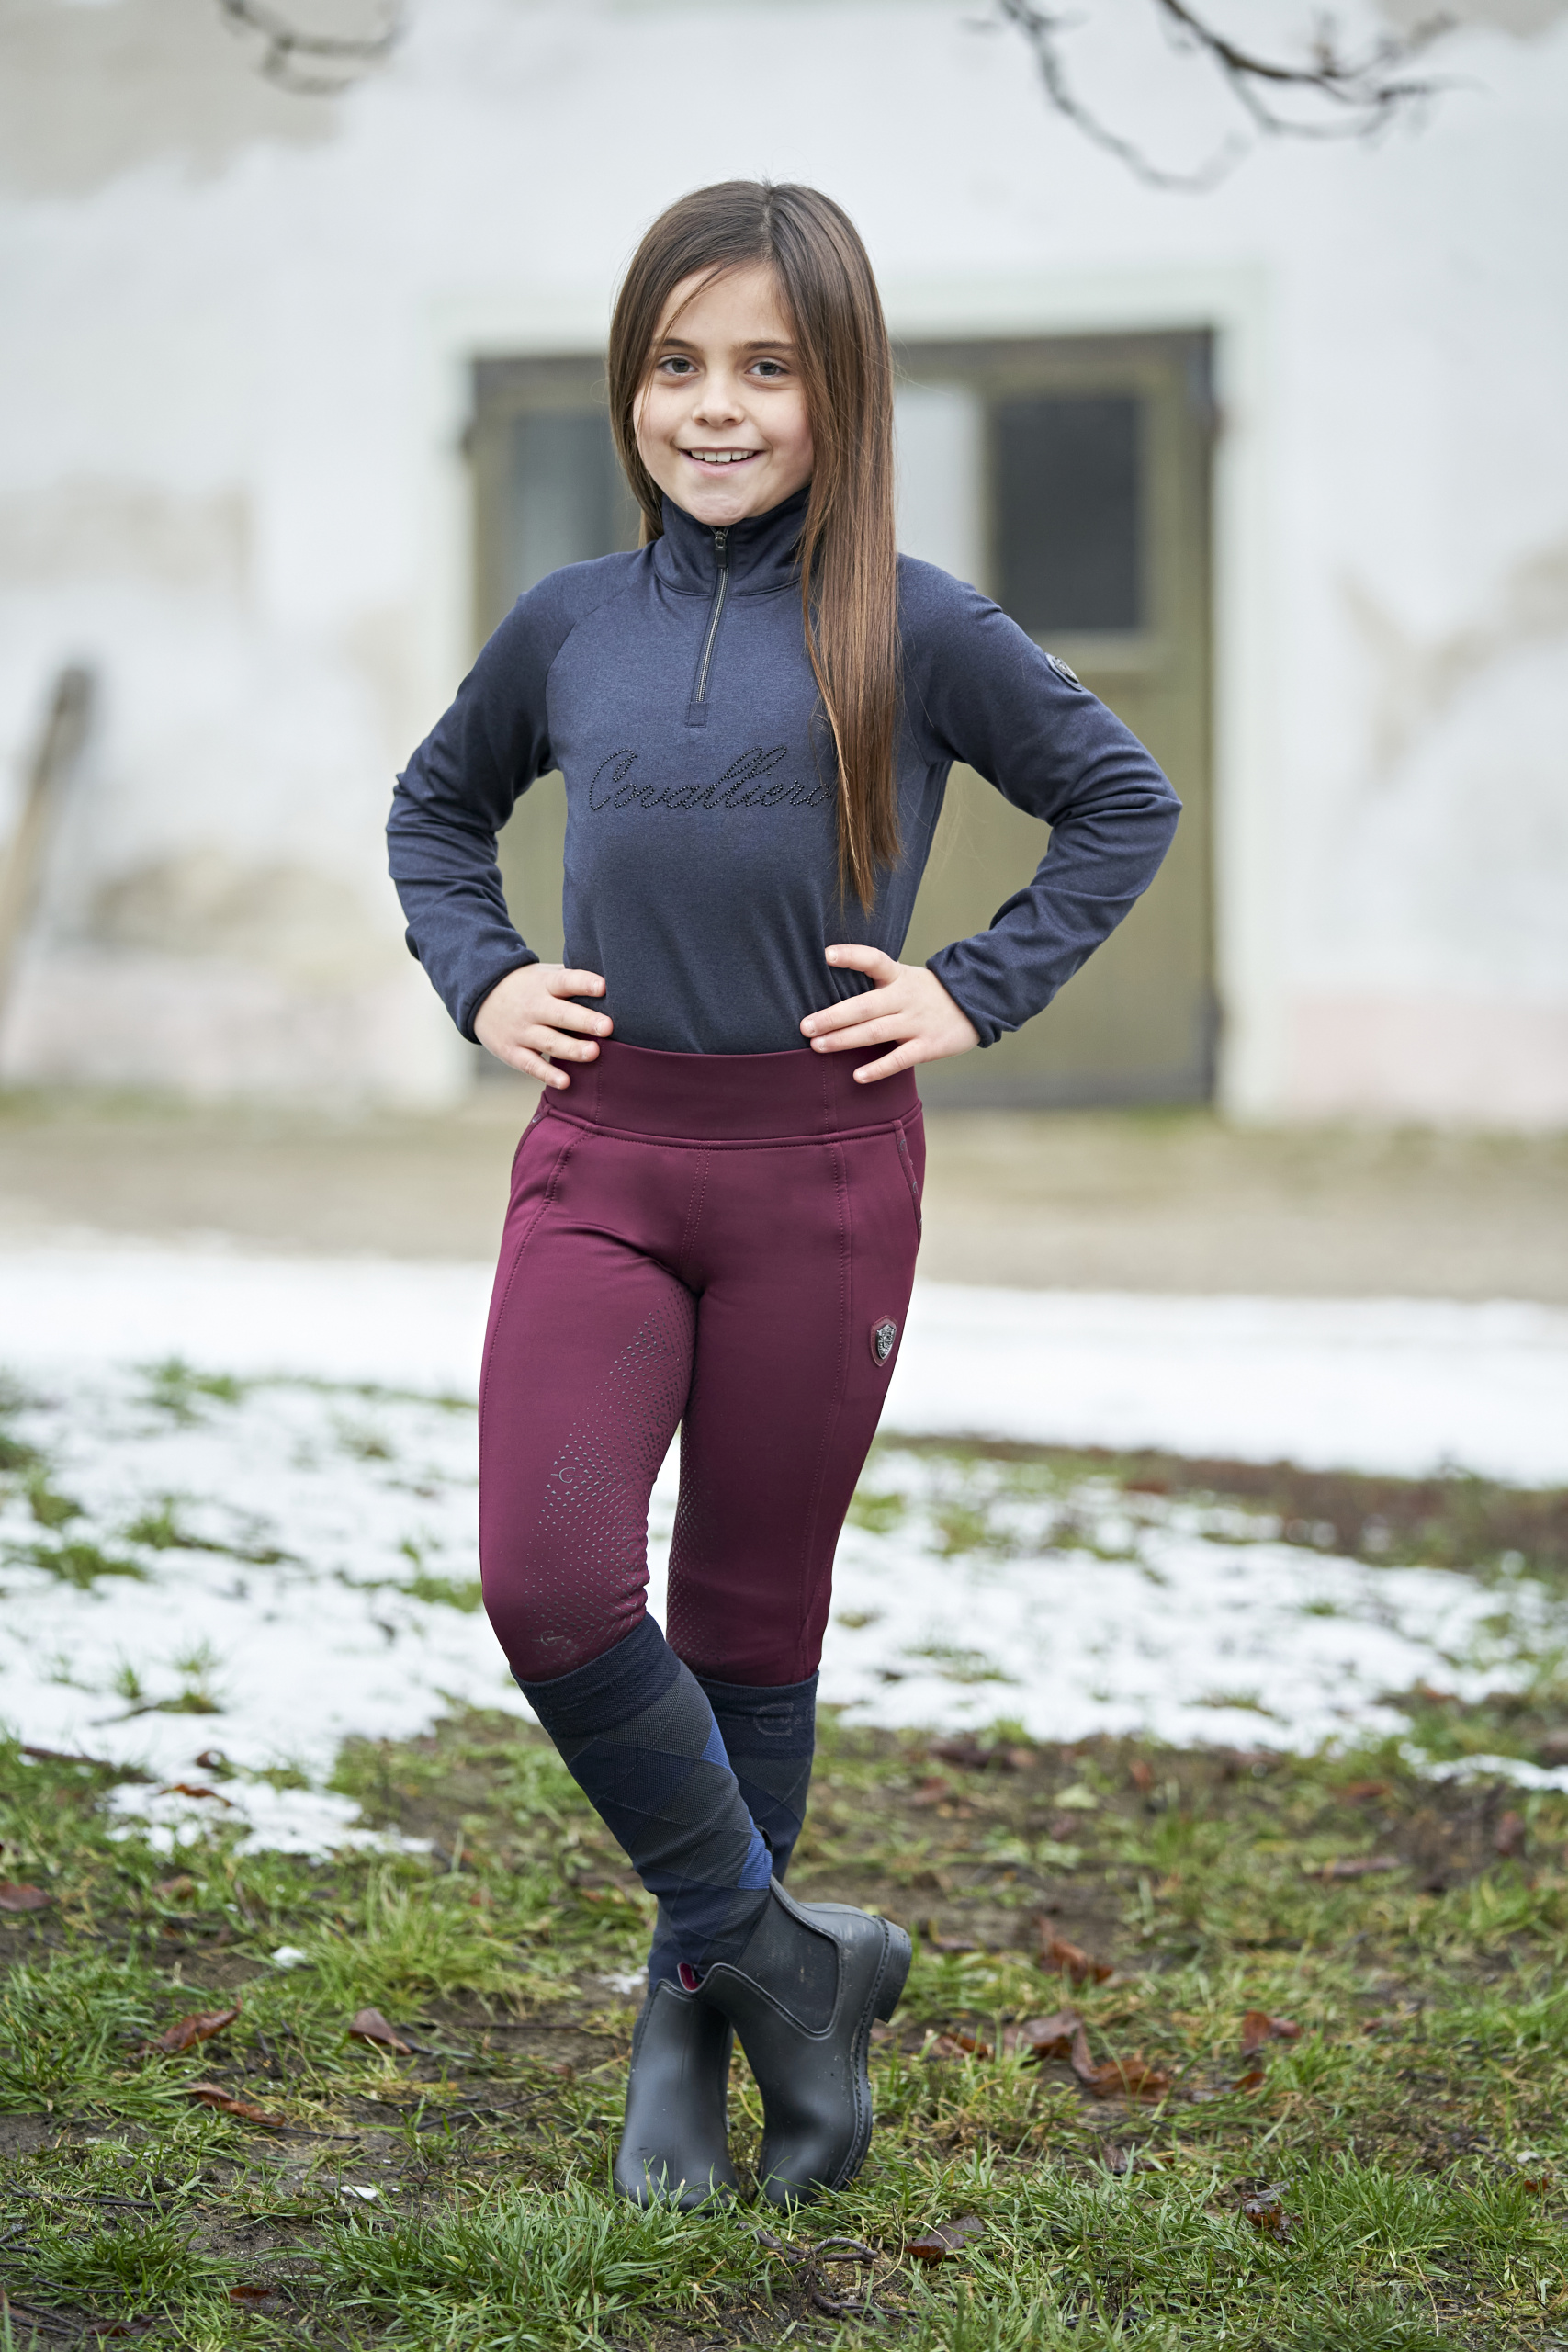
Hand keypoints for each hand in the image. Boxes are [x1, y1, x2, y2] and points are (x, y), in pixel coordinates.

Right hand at [474, 963, 610, 1088]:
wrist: (480, 996)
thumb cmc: (529, 987)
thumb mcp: (545, 974)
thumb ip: (573, 978)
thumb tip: (614, 981)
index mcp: (545, 984)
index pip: (566, 981)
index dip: (584, 983)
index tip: (604, 986)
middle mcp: (533, 1007)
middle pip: (560, 1014)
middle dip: (584, 1021)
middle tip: (608, 1027)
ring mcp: (521, 1031)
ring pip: (549, 1041)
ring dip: (571, 1049)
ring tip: (594, 1053)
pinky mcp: (512, 1051)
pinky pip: (531, 1065)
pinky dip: (547, 1074)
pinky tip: (566, 1082)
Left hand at [800, 945, 979, 1082]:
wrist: (977, 1005)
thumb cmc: (927, 995)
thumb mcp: (905, 979)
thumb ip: (876, 984)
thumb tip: (832, 994)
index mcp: (898, 977)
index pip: (874, 960)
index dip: (851, 956)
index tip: (826, 955)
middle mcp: (905, 997)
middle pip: (865, 1005)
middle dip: (832, 1017)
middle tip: (805, 1026)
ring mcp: (917, 1022)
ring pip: (875, 1031)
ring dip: (844, 1040)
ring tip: (817, 1046)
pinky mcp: (928, 1046)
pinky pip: (899, 1059)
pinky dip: (877, 1068)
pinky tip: (857, 1076)